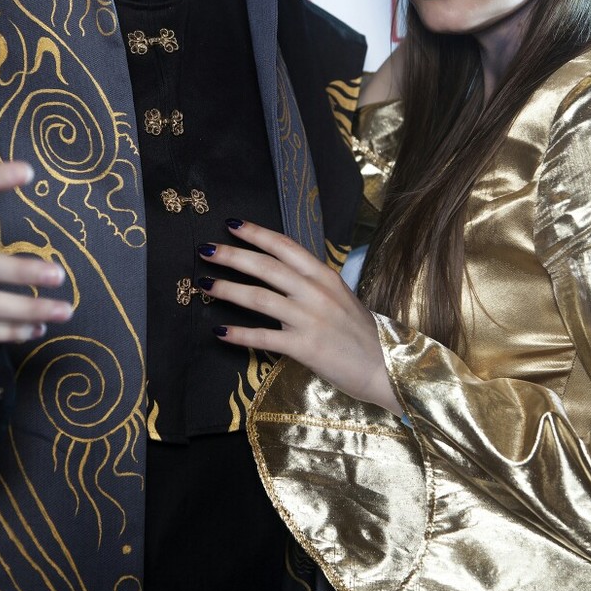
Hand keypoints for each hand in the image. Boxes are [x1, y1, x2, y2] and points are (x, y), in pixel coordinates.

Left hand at [198, 220, 399, 412]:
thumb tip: (279, 269)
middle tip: (206, 249)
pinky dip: (239, 334)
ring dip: (228, 289)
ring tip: (204, 284)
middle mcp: (315, 292)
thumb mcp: (339, 295)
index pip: (285, 246)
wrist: (386, 365)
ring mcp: (310, 319)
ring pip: (260, 297)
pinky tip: (219, 331)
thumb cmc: (359, 331)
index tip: (232, 224)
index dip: (257, 233)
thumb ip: (311, 282)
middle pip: (266, 266)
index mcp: (324, 275)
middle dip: (233, 256)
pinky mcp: (305, 347)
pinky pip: (264, 337)